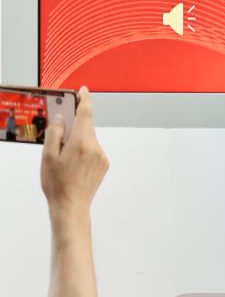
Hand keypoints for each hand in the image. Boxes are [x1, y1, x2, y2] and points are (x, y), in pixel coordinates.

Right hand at [41, 87, 109, 219]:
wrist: (71, 206)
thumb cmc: (57, 183)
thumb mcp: (48, 156)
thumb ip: (55, 134)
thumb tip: (61, 118)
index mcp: (82, 142)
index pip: (86, 113)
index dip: (84, 99)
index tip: (83, 90)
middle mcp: (96, 146)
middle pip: (86, 127)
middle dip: (75, 125)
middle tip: (61, 127)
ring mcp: (102, 156)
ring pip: (89, 139)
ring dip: (78, 141)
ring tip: (63, 157)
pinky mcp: (104, 164)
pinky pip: (93, 150)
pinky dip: (83, 150)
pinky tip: (72, 164)